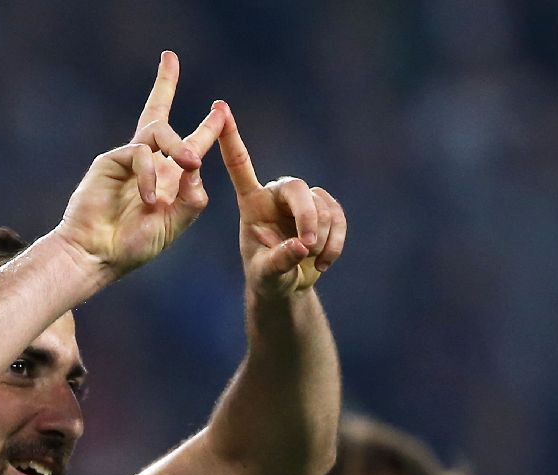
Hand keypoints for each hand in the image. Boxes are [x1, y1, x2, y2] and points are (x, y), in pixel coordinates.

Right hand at [56, 51, 225, 280]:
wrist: (97, 254)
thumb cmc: (134, 245)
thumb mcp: (174, 224)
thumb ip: (192, 198)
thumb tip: (196, 164)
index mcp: (169, 179)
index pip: (191, 144)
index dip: (207, 127)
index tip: (220, 108)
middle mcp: (149, 163)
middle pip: (157, 114)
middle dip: (164, 83)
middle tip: (169, 57)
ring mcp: (128, 160)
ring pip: (158, 130)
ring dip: (180, 145)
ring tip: (190, 163)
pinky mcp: (110, 160)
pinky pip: (140, 155)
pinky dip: (148, 176)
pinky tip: (147, 200)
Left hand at [216, 102, 346, 297]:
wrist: (288, 286)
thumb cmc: (267, 277)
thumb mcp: (266, 275)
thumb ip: (279, 261)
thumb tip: (301, 246)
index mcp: (251, 202)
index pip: (239, 164)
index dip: (230, 136)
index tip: (219, 105)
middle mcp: (276, 194)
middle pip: (297, 188)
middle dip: (307, 217)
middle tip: (307, 245)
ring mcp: (302, 200)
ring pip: (322, 206)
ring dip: (322, 237)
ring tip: (311, 260)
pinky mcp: (325, 208)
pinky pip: (338, 216)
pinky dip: (336, 242)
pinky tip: (323, 262)